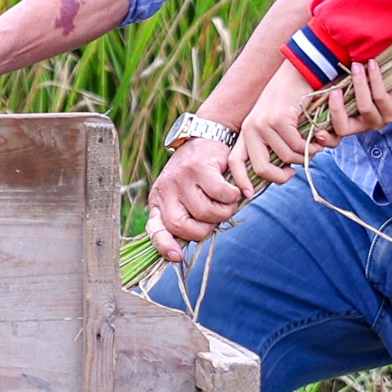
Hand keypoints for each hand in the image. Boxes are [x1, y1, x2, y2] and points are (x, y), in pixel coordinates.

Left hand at [146, 137, 252, 255]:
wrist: (210, 134)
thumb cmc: (200, 172)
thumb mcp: (185, 193)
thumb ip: (185, 215)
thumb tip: (184, 249)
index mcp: (160, 198)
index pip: (156, 228)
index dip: (164, 245)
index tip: (177, 256)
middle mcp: (166, 188)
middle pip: (181, 226)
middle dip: (203, 230)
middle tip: (215, 220)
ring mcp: (181, 178)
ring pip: (205, 213)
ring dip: (223, 212)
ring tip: (227, 202)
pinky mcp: (200, 168)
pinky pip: (221, 195)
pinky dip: (233, 197)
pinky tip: (235, 190)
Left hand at [230, 76, 327, 197]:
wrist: (299, 71)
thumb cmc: (291, 101)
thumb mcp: (276, 124)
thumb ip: (275, 146)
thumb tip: (280, 173)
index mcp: (246, 131)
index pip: (234, 161)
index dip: (240, 181)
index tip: (248, 195)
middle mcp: (250, 128)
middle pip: (260, 168)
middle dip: (279, 177)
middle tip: (292, 175)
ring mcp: (263, 123)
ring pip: (285, 157)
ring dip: (303, 157)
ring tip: (311, 148)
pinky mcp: (279, 118)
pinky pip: (297, 145)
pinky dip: (310, 146)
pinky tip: (317, 139)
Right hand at [321, 58, 391, 137]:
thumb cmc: (376, 82)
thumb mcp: (353, 86)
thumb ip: (337, 88)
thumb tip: (318, 84)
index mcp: (351, 122)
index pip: (335, 136)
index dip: (326, 138)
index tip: (317, 131)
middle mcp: (365, 125)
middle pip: (345, 128)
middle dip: (336, 110)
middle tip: (333, 91)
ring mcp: (380, 120)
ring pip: (364, 108)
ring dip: (358, 85)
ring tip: (356, 66)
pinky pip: (380, 97)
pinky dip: (374, 78)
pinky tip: (372, 64)